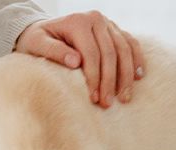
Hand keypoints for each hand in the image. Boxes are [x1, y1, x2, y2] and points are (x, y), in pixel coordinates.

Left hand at [15, 11, 143, 107]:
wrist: (44, 30)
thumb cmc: (37, 40)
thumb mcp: (37, 44)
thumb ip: (54, 51)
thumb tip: (75, 62)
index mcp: (78, 22)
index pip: (92, 53)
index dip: (94, 78)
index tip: (93, 99)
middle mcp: (95, 19)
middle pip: (110, 53)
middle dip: (110, 81)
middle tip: (108, 104)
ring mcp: (107, 24)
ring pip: (124, 49)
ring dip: (126, 75)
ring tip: (125, 98)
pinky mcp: (114, 30)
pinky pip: (131, 44)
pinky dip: (137, 60)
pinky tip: (139, 77)